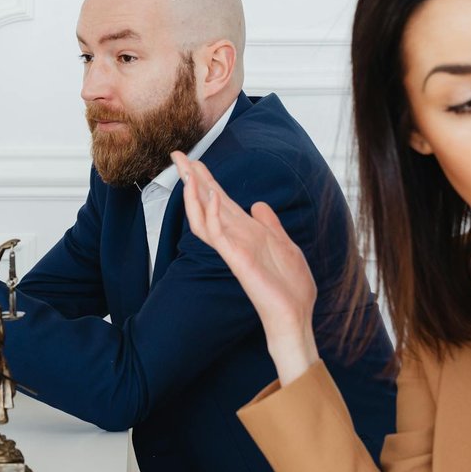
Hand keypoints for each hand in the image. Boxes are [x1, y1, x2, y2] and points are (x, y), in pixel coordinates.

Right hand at [172, 151, 319, 385]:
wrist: (294, 316)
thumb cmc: (290, 287)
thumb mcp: (285, 245)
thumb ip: (270, 224)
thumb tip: (258, 205)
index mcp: (246, 232)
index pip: (220, 200)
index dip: (206, 179)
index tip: (193, 159)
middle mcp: (235, 237)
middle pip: (207, 202)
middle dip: (193, 178)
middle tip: (176, 155)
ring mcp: (233, 248)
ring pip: (204, 217)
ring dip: (195, 193)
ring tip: (187, 170)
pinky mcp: (235, 260)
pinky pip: (218, 234)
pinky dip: (212, 214)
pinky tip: (210, 196)